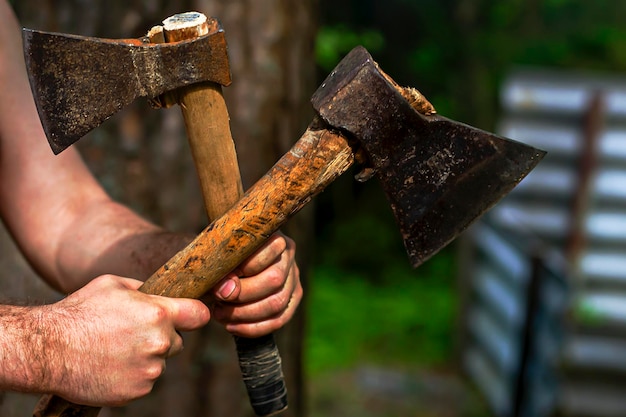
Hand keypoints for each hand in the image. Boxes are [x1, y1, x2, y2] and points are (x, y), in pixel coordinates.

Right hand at [42, 275, 209, 405]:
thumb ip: (145, 289)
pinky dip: (132, 375)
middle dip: (162, 336)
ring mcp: (149, 370)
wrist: (47, 349)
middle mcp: (159, 343)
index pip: (199, 315)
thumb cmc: (79, 312)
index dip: (195, 314)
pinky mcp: (137, 391)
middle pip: (177, 341)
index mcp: (159, 313)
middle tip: (132, 333)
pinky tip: (110, 365)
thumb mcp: (113, 284)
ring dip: (145, 357)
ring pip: (159, 362)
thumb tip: (161, 292)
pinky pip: (144, 381)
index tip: (191, 316)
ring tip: (114, 349)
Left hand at [210, 233, 301, 337]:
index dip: (245, 267)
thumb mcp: (220, 251)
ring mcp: (293, 278)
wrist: (231, 260)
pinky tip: (232, 326)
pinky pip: (278, 320)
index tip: (221, 277)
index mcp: (274, 237)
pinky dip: (253, 328)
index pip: (268, 251)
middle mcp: (288, 256)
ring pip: (276, 303)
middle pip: (274, 280)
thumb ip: (222, 265)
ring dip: (245, 314)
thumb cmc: (222, 253)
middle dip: (242, 295)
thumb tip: (226, 291)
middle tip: (218, 300)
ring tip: (220, 314)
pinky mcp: (293, 298)